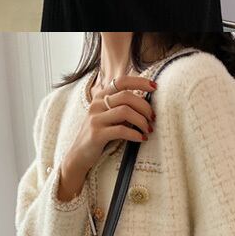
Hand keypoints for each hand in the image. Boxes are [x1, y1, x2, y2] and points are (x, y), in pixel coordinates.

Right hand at [57, 74, 157, 200]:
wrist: (79, 154)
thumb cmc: (101, 133)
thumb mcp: (109, 115)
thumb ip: (123, 105)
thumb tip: (147, 99)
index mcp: (101, 96)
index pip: (122, 81)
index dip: (140, 82)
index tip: (155, 87)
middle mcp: (97, 104)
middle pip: (126, 96)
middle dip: (144, 106)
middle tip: (153, 117)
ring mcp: (95, 118)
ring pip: (125, 111)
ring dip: (141, 120)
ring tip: (148, 129)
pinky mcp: (96, 134)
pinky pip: (121, 130)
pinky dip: (135, 133)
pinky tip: (142, 138)